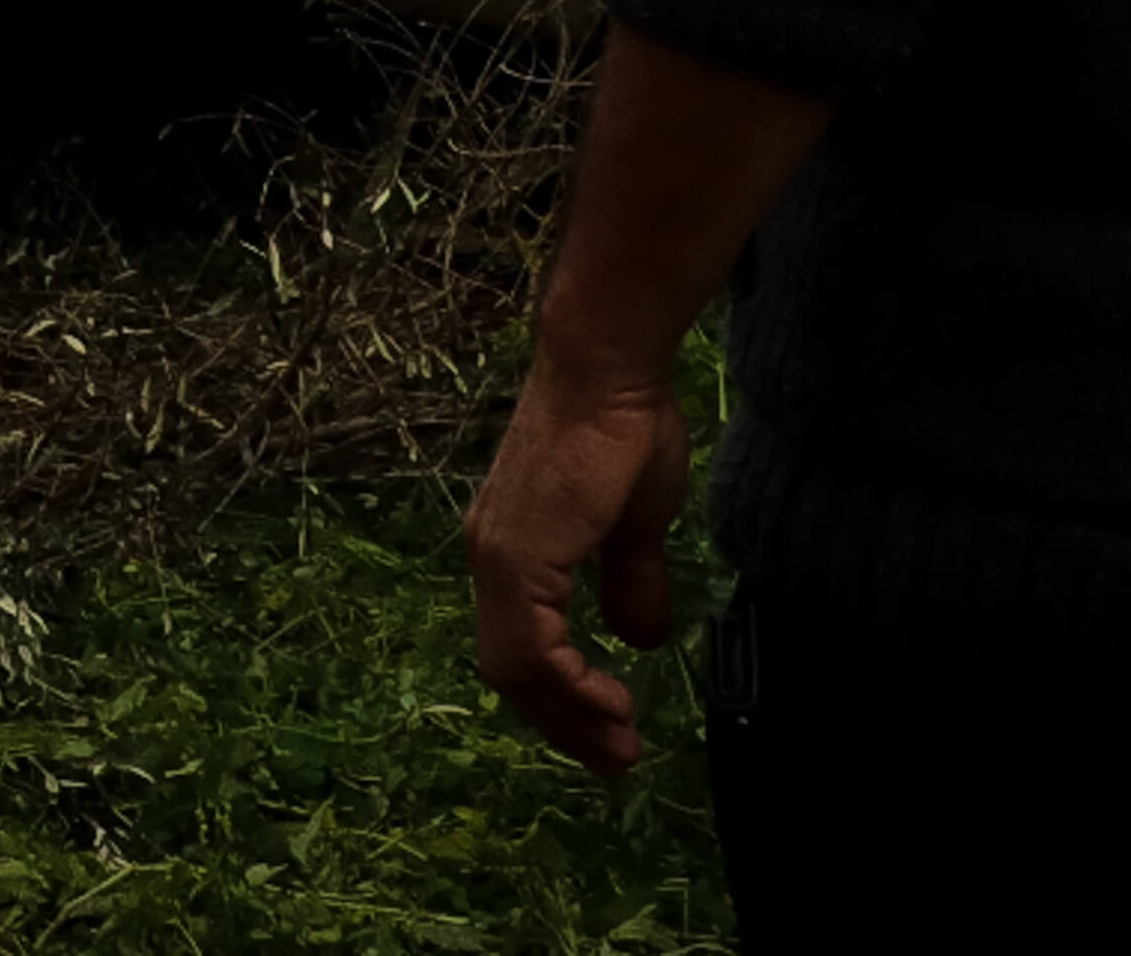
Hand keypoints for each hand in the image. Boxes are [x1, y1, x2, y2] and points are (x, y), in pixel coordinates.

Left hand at [466, 343, 695, 775]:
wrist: (608, 372)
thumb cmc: (623, 432)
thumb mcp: (633, 527)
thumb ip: (630, 580)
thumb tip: (641, 637)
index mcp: (511, 551)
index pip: (520, 647)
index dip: (561, 697)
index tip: (612, 729)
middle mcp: (490, 557)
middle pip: (512, 669)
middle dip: (565, 723)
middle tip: (617, 757)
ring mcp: (498, 557)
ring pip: (517, 667)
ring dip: (569, 715)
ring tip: (620, 743)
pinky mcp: (519, 555)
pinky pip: (532, 645)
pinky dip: (567, 685)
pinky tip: (609, 701)